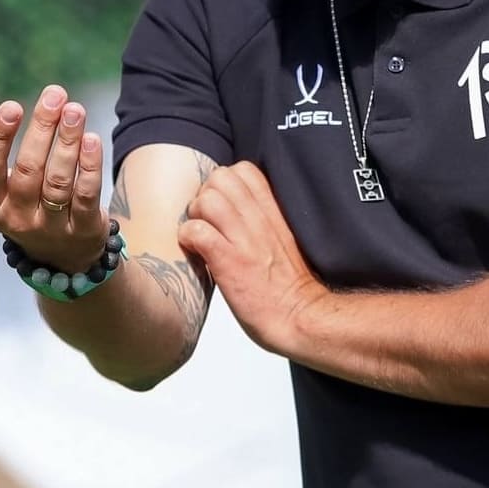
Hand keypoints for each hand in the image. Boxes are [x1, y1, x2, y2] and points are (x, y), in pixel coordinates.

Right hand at [0, 85, 107, 271]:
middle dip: (41, 129)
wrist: (61, 256)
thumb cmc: (14, 209)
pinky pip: (87, 195)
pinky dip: (89, 166)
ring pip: (59, 182)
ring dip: (67, 142)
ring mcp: (52, 226)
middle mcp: (18, 218)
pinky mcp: (85, 229)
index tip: (11, 105)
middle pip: (28, 171)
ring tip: (74, 108)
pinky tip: (90, 137)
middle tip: (54, 93)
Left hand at [176, 162, 323, 356]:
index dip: (224, 184)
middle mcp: (258, 220)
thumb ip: (264, 219)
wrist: (300, 317)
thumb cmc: (290, 288)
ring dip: (195, 216)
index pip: (244, 170)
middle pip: (220, 177)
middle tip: (207, 222)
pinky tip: (195, 253)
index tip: (222, 207)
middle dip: (205, 195)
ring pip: (207, 199)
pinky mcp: (229, 262)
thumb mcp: (284, 240)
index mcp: (274, 213)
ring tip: (200, 237)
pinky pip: (197, 232)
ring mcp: (243, 240)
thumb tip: (237, 209)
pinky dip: (188, 239)